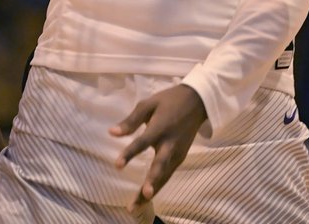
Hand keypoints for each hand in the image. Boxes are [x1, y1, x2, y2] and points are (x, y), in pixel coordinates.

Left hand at [109, 84, 206, 210]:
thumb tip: (111, 133)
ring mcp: (177, 152)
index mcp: (160, 127)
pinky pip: (168, 174)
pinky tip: (146, 197)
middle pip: (160, 165)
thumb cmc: (169, 101)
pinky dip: (158, 186)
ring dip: (152, 190)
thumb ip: (131, 120)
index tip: (117, 165)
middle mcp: (170, 143)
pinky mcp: (181, 157)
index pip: (143, 142)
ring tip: (137, 206)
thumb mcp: (149, 104)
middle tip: (143, 196)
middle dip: (152, 181)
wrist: (197, 101)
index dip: (130, 153)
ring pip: (164, 175)